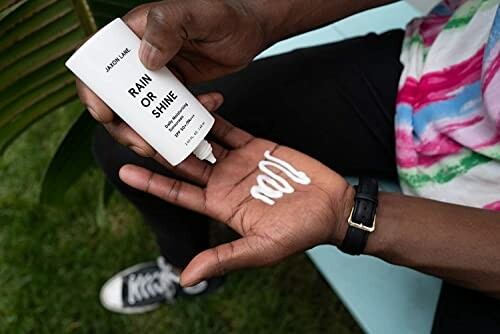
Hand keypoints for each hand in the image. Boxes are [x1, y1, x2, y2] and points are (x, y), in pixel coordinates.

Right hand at [76, 0, 267, 155]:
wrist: (253, 28)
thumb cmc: (227, 13)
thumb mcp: (197, 14)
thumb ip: (169, 25)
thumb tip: (145, 59)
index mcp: (135, 33)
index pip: (100, 61)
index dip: (93, 90)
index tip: (105, 114)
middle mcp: (142, 55)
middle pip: (118, 96)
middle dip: (125, 126)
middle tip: (143, 145)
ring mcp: (160, 73)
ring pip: (142, 110)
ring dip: (151, 132)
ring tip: (170, 144)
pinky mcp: (178, 87)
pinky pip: (170, 111)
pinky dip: (181, 121)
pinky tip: (207, 111)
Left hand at [119, 113, 354, 286]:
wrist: (331, 208)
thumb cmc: (299, 232)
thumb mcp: (260, 249)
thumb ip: (223, 258)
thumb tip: (185, 279)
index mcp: (220, 205)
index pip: (178, 193)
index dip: (152, 182)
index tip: (125, 171)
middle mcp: (223, 182)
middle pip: (184, 162)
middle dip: (160, 149)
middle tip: (133, 131)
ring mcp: (238, 162)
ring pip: (203, 141)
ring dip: (182, 127)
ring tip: (158, 109)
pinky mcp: (256, 146)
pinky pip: (229, 128)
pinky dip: (213, 116)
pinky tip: (196, 102)